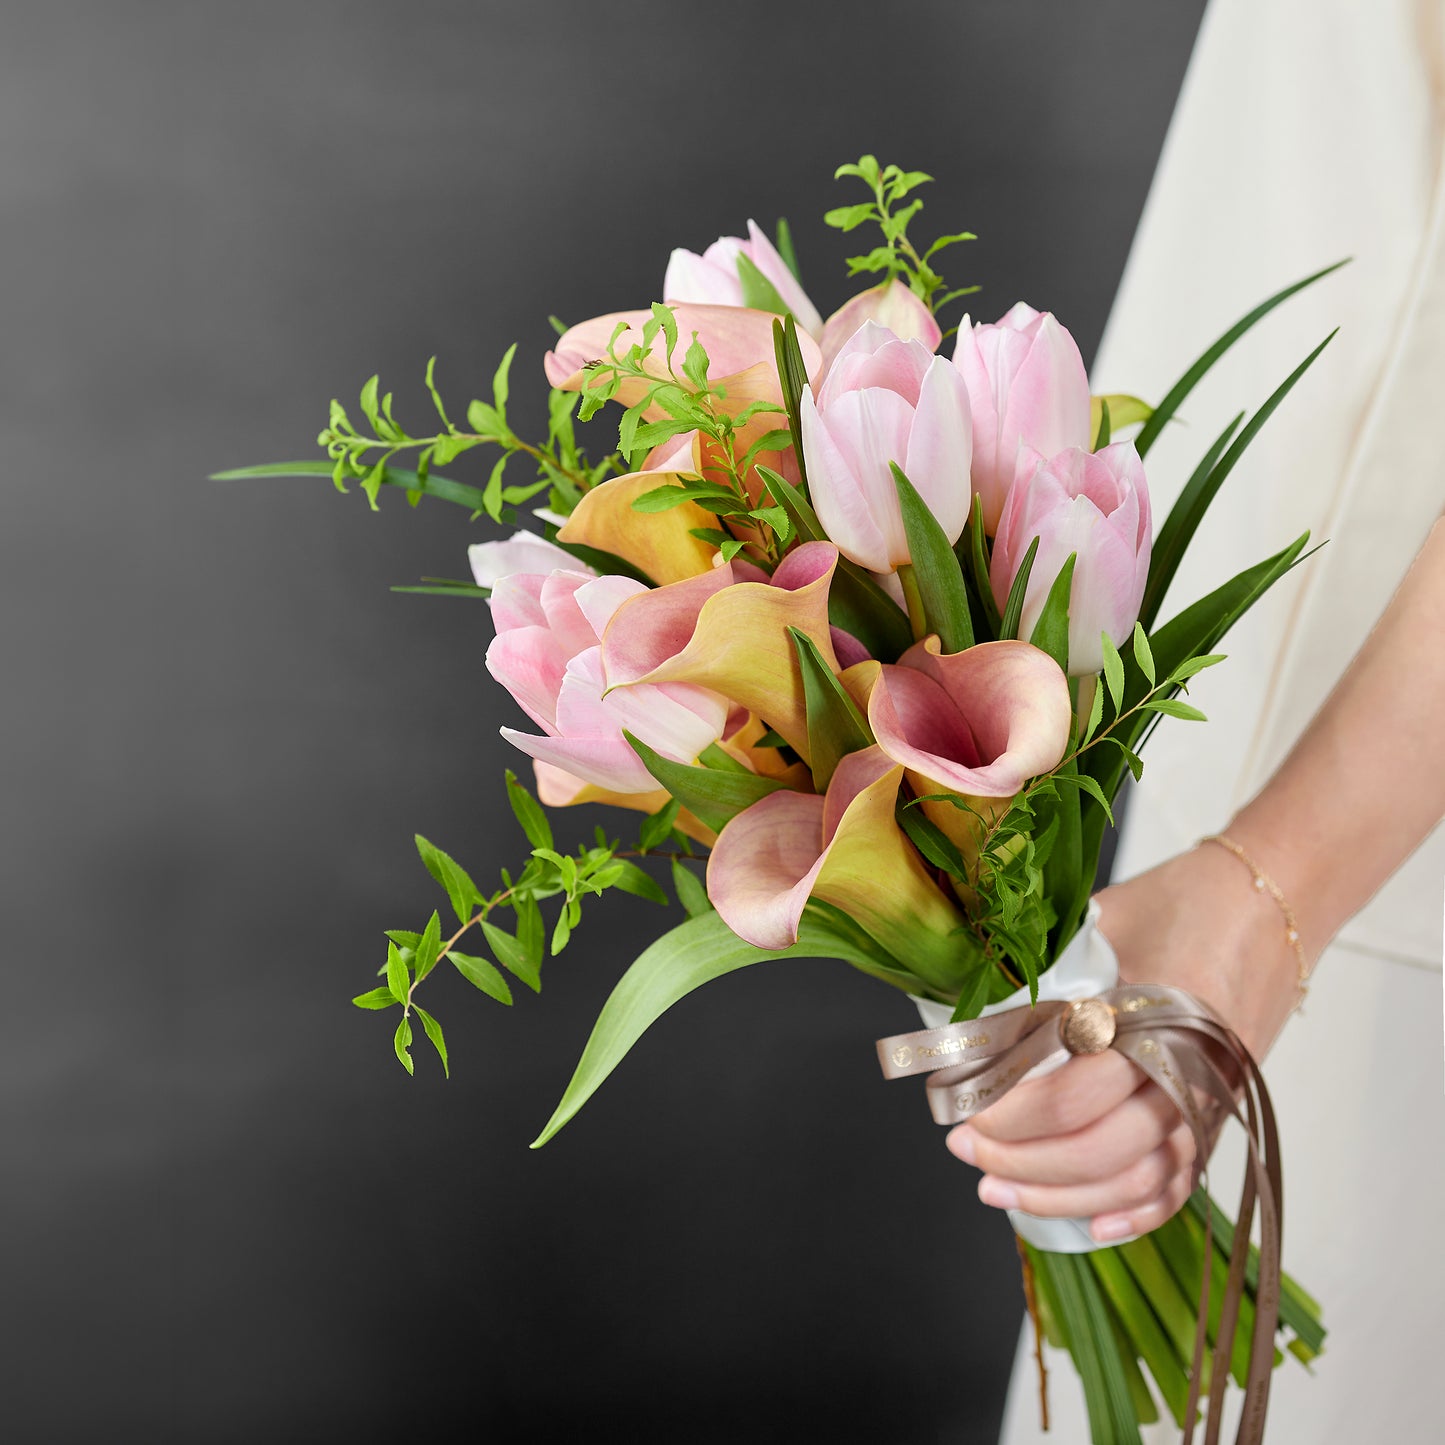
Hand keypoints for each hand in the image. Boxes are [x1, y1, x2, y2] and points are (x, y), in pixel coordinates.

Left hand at [945, 838, 1304, 1240]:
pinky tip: (1086, 1224)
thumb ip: (1048, 969)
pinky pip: (1180, 1183)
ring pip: (1133, 1177)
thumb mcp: (1103, 920)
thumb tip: (974, 1006)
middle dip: (1019, 1157)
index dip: (1009, 1109)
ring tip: (998, 1189)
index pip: (1073, 1090)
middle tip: (965, 1146)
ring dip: (1060, 1194)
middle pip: (1098, 1145)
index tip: (959, 1103)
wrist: (1273, 899)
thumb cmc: (1183, 898)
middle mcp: (1188, 1067)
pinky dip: (1133, 1213)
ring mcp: (1210, 1097)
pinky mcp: (1221, 1112)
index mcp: (1154, 1014)